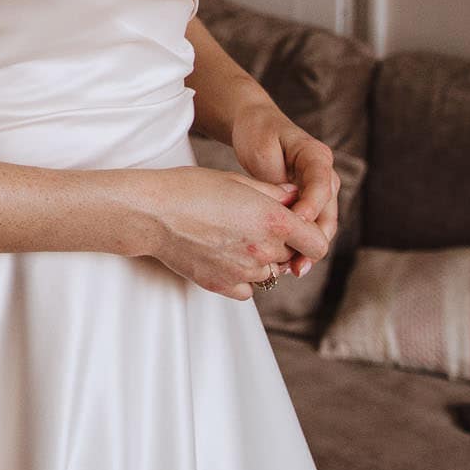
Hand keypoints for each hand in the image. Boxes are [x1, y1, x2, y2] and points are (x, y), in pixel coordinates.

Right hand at [132, 166, 330, 301]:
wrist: (152, 213)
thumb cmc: (190, 189)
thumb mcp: (236, 180)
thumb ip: (273, 192)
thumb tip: (295, 196)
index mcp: (273, 221)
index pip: (318, 244)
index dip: (311, 235)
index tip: (298, 228)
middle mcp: (264, 250)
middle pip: (292, 256)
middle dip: (282, 243)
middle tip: (254, 225)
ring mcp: (244, 273)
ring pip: (270, 273)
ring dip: (261, 259)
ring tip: (232, 237)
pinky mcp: (224, 286)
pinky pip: (248, 289)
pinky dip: (244, 278)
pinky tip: (224, 256)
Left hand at [228, 103, 339, 275]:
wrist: (256, 126)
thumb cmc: (258, 134)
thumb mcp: (263, 149)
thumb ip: (275, 178)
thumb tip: (281, 210)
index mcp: (317, 156)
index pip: (321, 184)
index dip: (310, 205)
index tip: (296, 223)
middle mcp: (325, 174)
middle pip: (328, 212)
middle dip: (314, 239)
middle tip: (299, 262)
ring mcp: (319, 190)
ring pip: (322, 225)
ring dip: (310, 248)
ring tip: (296, 269)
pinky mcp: (309, 202)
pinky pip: (310, 226)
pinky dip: (302, 244)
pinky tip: (290, 263)